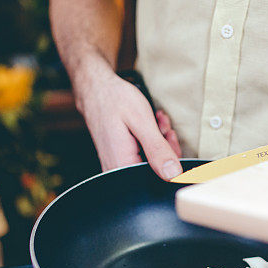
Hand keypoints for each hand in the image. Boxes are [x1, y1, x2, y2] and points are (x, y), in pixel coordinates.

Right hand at [74, 63, 181, 179]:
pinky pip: (140, 157)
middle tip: (164, 127)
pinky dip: (149, 142)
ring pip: (149, 162)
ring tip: (156, 123)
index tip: (170, 137)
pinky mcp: (118, 159)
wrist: (94, 89)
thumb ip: (158, 150)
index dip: (171, 159)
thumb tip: (173, 174)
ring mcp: (116, 165)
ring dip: (158, 143)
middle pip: (154, 171)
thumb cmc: (114, 100)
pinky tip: (149, 127)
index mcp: (123, 166)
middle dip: (165, 149)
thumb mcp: (142, 122)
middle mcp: (117, 170)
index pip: (158, 177)